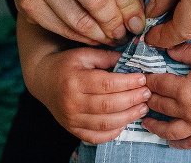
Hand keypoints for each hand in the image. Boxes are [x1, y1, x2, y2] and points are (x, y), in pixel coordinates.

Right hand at [9, 0, 145, 44]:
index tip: (137, 23)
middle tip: (122, 34)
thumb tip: (136, 22)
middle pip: (96, 0)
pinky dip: (81, 38)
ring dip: (100, 35)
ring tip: (110, 38)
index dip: (129, 6)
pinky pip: (62, 29)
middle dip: (114, 23)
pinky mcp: (28, 3)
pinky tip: (91, 37)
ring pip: (79, 20)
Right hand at [23, 46, 150, 143]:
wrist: (43, 79)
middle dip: (132, 100)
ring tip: (142, 107)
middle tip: (147, 93)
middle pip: (108, 105)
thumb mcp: (84, 54)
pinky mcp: (73, 130)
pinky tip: (125, 121)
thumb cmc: (66, 64)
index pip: (106, 84)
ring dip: (128, 117)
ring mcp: (71, 119)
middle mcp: (71, 103)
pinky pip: (97, 137)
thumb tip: (132, 61)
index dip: (127, 83)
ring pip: (105, 123)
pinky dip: (114, 132)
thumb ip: (107, 57)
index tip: (142, 79)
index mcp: (74, 81)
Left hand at [142, 44, 190, 148]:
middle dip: (148, 99)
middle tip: (142, 95)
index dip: (148, 80)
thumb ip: (184, 52)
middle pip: (160, 106)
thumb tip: (167, 50)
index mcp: (184, 90)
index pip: (159, 85)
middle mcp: (187, 110)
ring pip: (169, 130)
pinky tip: (170, 141)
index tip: (142, 78)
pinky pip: (190, 142)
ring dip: (155, 126)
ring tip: (145, 121)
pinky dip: (178, 143)